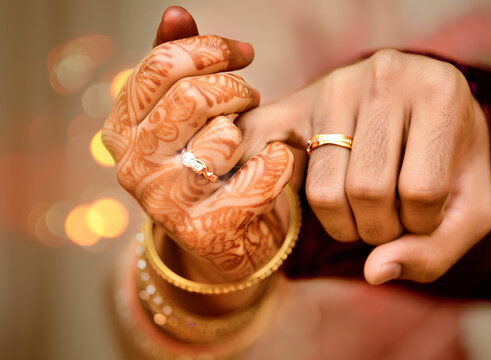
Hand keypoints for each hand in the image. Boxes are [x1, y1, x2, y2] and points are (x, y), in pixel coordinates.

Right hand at [102, 9, 293, 282]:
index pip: (161, 66)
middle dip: (235, 88)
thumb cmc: (204, 163)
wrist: (220, 238)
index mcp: (121, 129)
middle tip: (249, 97)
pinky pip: (258, 177)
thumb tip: (177, 13)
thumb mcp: (182, 114)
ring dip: (249, 129)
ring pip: (224, 138)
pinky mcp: (204, 229)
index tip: (242, 53)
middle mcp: (133, 166)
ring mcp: (165, 202)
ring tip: (249, 137)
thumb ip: (175, 64)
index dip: (210, 49)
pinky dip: (277, 162)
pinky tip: (272, 164)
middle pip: (192, 97)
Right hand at [237, 49, 490, 283]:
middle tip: (388, 216)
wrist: (417, 108)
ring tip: (360, 209)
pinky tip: (275, 196)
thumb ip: (437, 250)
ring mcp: (334, 85)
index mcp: (440, 93)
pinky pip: (266, 152)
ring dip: (343, 224)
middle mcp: (384, 76)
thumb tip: (374, 271)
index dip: (422, 224)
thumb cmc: (446, 160)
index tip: (423, 212)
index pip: (422, 191)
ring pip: (324, 190)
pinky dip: (259, 182)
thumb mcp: (469, 207)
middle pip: (367, 190)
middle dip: (378, 228)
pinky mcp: (294, 102)